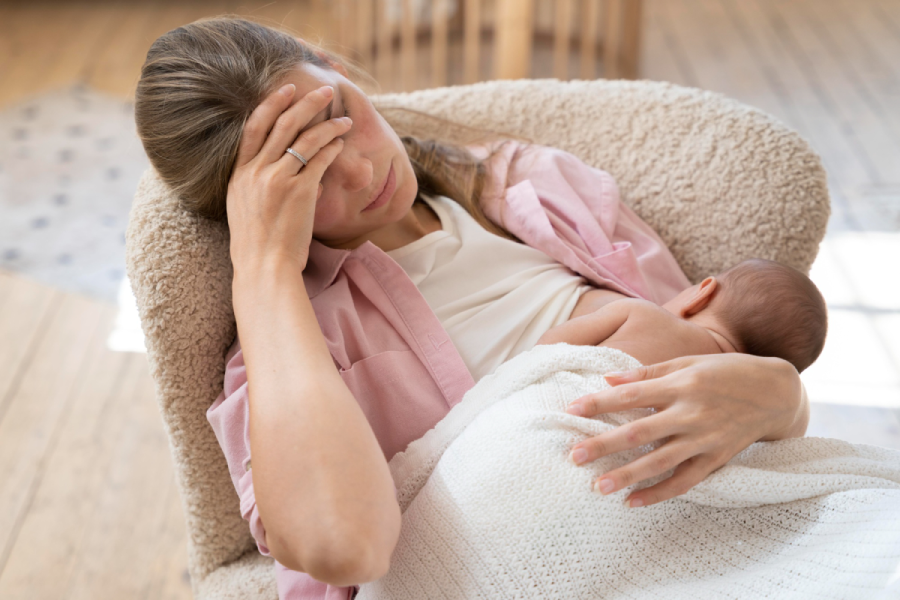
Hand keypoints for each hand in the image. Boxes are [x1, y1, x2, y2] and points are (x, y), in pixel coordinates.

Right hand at [226, 83, 352, 274]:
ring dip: (328, 125)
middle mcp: (255, 172)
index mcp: (239, 174)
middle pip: (282, 124)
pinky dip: (332, 149)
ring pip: (305, 139)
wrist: (263, 267)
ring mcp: (276, 180)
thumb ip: (259, 186)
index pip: (253, 128)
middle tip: (325, 90)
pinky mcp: (298, 192)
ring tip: (345, 120)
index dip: (270, 104)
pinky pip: (319, 160)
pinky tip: (341, 144)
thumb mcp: (245, 209)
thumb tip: (285, 175)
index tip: (286, 89)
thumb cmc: (258, 245)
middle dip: (306, 102)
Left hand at [565, 353, 804, 507]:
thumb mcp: (687, 362)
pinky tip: (632, 502)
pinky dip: (659, 493)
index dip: (600, 402)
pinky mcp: (717, 459)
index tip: (571, 409)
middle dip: (605, 444)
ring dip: (628, 476)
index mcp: (681, 384)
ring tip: (598, 487)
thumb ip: (647, 373)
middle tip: (574, 456)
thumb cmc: (725, 371)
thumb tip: (607, 380)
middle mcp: (692, 412)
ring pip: (660, 462)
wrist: (776, 392)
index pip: (631, 394)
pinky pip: (685, 481)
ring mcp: (705, 438)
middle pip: (640, 432)